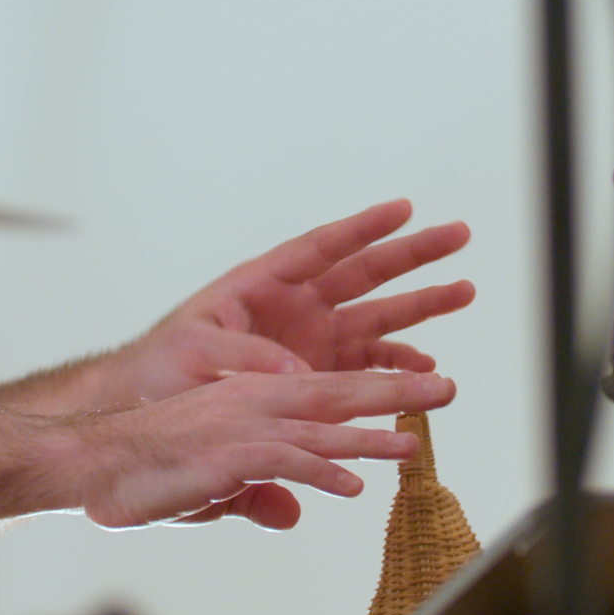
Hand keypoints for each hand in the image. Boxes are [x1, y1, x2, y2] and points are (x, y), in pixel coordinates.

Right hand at [75, 369, 457, 529]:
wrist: (94, 464)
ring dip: (371, 431)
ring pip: (320, 423)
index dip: (376, 391)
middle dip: (394, 393)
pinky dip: (321, 469)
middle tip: (444, 389)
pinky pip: (285, 460)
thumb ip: (258, 496)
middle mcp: (254, 401)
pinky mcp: (228, 454)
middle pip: (337, 393)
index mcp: (252, 398)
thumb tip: (294, 514)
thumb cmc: (149, 471)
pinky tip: (351, 483)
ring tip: (415, 437)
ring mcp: (242, 424)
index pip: (326, 391)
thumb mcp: (216, 488)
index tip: (418, 390)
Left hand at [100, 200, 474, 407]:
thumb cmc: (160, 368)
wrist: (148, 407)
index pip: (321, 247)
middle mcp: (295, 307)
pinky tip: (425, 369)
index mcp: (262, 284)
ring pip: (378, 317)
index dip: (362, 227)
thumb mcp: (194, 353)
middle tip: (459, 234)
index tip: (403, 208)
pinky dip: (396, 367)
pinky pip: (366, 367)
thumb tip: (297, 374)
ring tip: (465, 290)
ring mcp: (311, 341)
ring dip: (421, 306)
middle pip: (364, 272)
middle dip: (413, 254)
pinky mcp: (316, 377)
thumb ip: (244, 358)